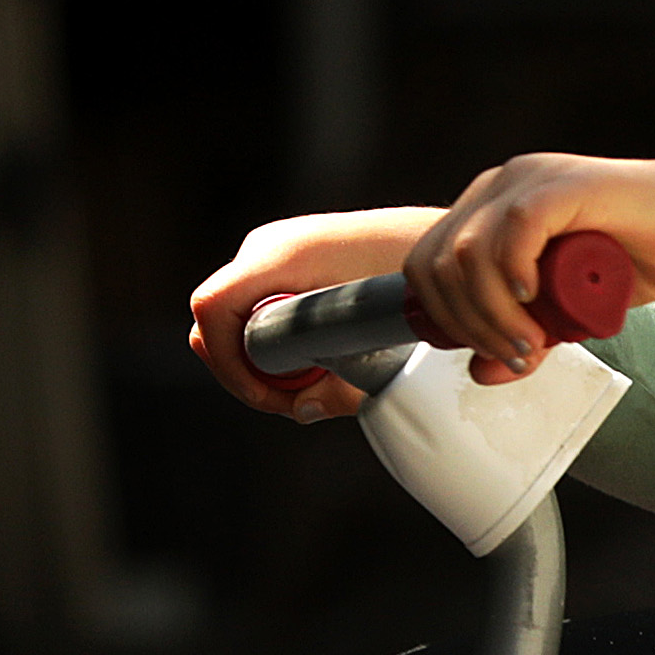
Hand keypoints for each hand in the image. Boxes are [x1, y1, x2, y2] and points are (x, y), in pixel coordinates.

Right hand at [187, 207, 443, 420]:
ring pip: (235, 316)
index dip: (228, 364)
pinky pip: (256, 306)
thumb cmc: (416, 290)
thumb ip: (342, 388)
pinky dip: (272, 340)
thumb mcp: (383, 348)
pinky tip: (313, 359)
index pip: (211, 308)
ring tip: (311, 385)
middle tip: (291, 403)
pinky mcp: (287, 259)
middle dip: (243, 371)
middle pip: (216, 319)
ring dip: (259, 359)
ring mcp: (274, 248)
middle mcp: (269, 245)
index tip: (269, 398)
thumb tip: (302, 411)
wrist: (443, 244)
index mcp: (282, 256)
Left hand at [407, 133, 654, 382]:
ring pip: (469, 250)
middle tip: (514, 356)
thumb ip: (528, 335)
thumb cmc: (647, 258)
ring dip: (491, 311)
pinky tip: (535, 299)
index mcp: (492, 209)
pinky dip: (513, 272)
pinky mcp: (570, 184)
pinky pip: (517, 225)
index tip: (482, 354)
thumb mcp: (572, 312)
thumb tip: (480, 372)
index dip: (441, 318)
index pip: (427, 264)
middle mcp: (502, 185)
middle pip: (438, 261)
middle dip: (465, 323)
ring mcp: (534, 179)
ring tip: (531, 344)